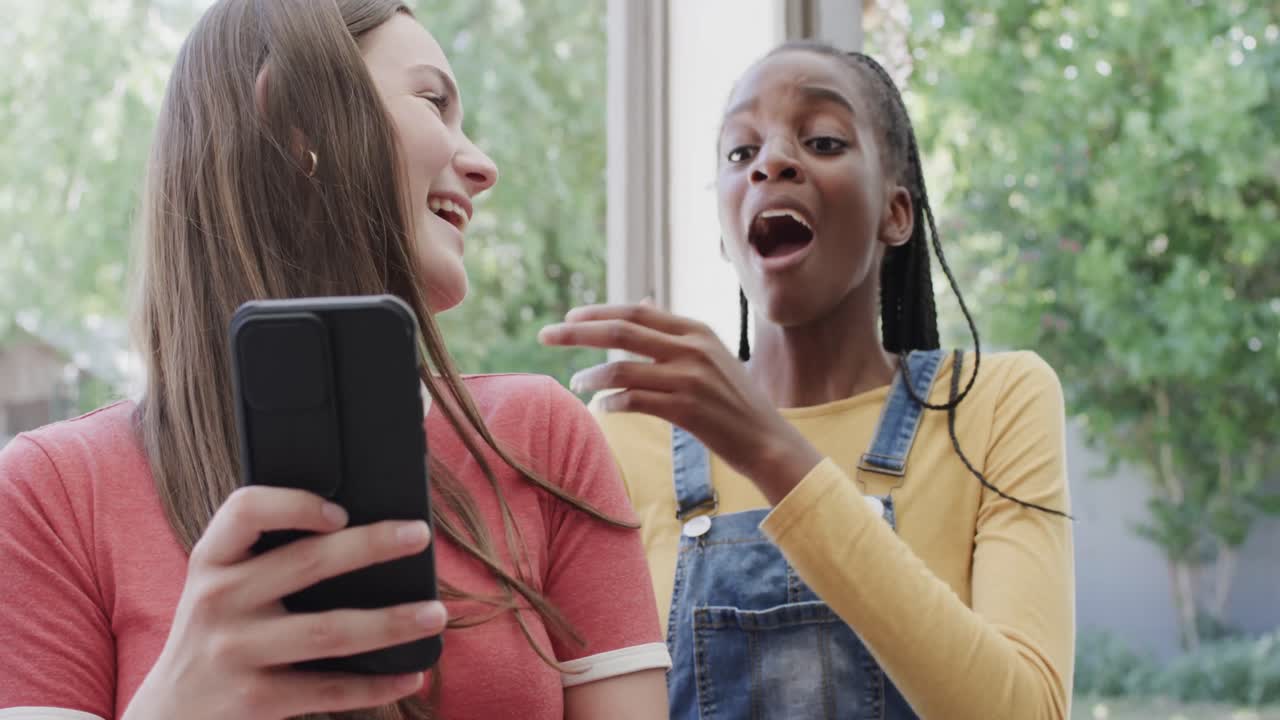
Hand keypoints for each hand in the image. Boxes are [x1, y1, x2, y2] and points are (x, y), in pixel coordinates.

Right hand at [122, 486, 445, 719]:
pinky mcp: (253, 701)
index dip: (296, 502)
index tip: (342, 509)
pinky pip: (328, 689)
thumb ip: (264, 557)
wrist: (165, 717)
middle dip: (371, 545)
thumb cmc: (215, 635)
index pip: (245, 510)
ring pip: (329, 630)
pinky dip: (376, 684)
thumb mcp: (219, 588)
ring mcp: (234, 653)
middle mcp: (217, 601)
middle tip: (420, 536)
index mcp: (212, 561)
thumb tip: (360, 530)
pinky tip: (410, 674)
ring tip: (435, 614)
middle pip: (307, 563)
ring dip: (391, 622)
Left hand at [539, 303, 822, 503]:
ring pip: (622, 368)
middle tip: (545, 335)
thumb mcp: (710, 353)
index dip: (598, 312)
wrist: (766, 439)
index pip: (636, 311)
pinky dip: (610, 402)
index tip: (568, 318)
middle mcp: (692, 348)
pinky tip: (601, 408)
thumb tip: (643, 303)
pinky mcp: (687, 410)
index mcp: (696, 330)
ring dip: (591, 376)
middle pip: (621, 331)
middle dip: (578, 332)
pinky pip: (633, 401)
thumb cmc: (733, 399)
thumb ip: (675, 331)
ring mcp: (690, 378)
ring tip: (576, 383)